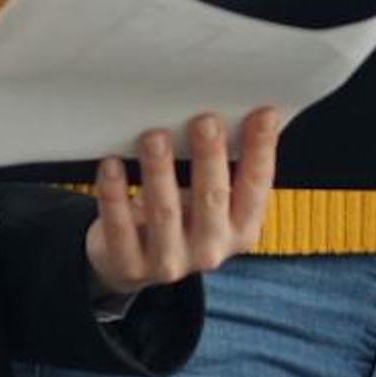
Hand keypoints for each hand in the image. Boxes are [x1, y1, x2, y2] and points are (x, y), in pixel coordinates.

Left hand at [86, 109, 281, 295]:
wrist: (133, 265)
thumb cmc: (179, 218)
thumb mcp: (209, 201)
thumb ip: (224, 168)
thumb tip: (244, 111)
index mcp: (240, 229)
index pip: (256, 186)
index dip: (261, 150)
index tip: (263, 114)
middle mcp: (210, 249)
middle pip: (212, 198)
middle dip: (209, 157)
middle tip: (206, 121)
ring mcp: (170, 261)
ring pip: (165, 212)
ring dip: (160, 172)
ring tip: (154, 137)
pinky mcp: (130, 265)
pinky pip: (120, 228)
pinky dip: (115, 196)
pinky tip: (112, 166)